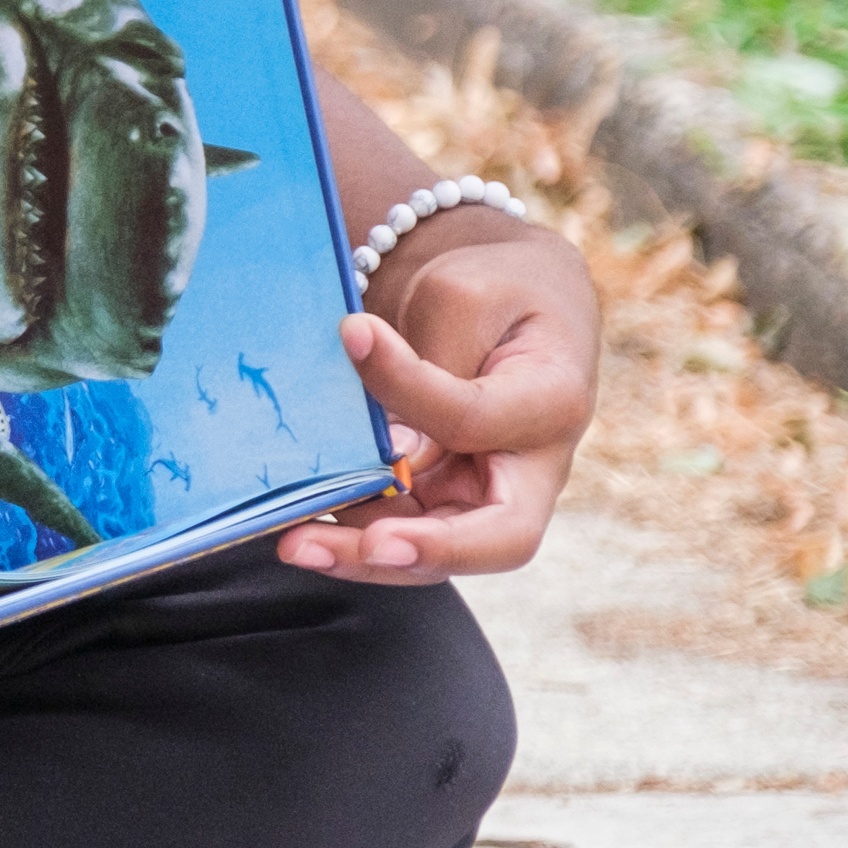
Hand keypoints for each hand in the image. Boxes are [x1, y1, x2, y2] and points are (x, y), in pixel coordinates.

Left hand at [279, 227, 598, 584]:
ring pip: (436, 553)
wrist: (504, 302)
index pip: (474, 417)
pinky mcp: (442, 502)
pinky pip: (398, 532)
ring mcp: (486, 494)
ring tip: (295, 543)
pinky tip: (298, 525)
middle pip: (493, 539)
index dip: (408, 386)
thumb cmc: (492, 292)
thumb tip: (388, 447)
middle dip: (418, 551)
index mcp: (552, 403)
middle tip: (349, 545)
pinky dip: (350, 536)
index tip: (351, 334)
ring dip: (363, 556)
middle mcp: (531, 469)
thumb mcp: (463, 300)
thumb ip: (430, 368)